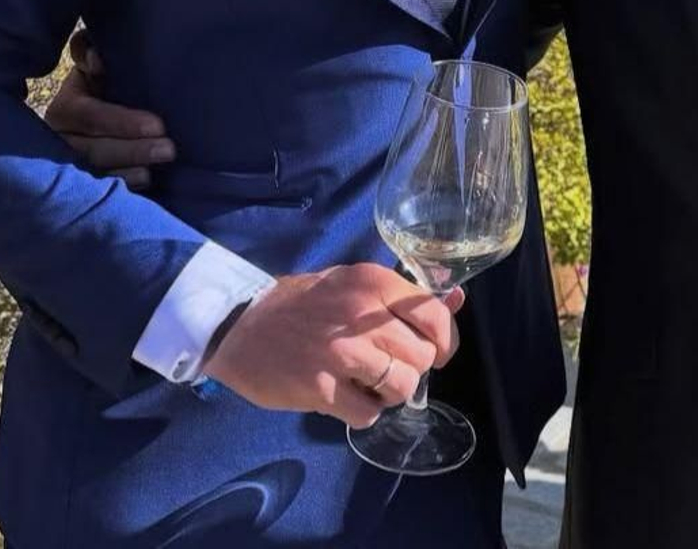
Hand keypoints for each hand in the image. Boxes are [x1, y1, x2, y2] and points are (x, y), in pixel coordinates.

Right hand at [43, 30, 173, 190]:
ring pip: (94, 173)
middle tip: (169, 149)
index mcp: (66, 107)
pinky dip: (121, 189)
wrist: (107, 111)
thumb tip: (97, 59)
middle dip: (132, 150)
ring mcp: (69, 165)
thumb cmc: (106, 83)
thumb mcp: (94, 64)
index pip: (88, 115)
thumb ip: (88, 51)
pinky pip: (98, 192)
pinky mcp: (81, 185)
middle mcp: (60, 139)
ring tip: (154, 171)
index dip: (120, 121)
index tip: (158, 124)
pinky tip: (144, 183)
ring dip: (127, 172)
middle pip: (91, 149)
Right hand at [205, 264, 464, 427]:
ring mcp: (341, 354)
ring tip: (368, 384)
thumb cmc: (305, 302)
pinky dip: (363, 413)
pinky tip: (346, 397)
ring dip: (390, 393)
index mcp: (374, 284)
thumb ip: (404, 294)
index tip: (435, 352)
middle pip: (421, 357)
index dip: (444, 341)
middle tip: (387, 366)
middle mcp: (363, 316)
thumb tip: (456, 300)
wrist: (241, 323)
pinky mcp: (320, 389)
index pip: (435, 316)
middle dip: (411, 368)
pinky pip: (368, 414)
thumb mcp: (355, 282)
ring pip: (401, 387)